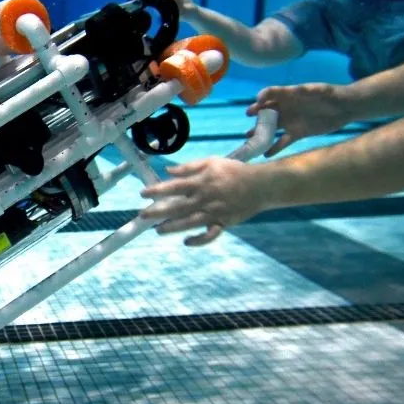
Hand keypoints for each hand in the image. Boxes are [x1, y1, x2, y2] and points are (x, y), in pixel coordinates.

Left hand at [139, 157, 264, 246]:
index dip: (157, 190)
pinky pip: (210, 235)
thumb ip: (189, 167)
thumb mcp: (211, 162)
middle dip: (158, 212)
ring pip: (189, 223)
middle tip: (143, 216)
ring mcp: (214, 213)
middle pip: (177, 207)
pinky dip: (198, 240)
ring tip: (158, 230)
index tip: (143, 194)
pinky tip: (186, 241)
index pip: (174, 187)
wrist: (261, 185)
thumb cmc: (234, 171)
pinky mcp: (223, 223)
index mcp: (201, 182)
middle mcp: (205, 199)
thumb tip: (168, 171)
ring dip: (172, 227)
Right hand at [246, 83, 351, 156]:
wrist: (344, 108)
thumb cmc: (332, 95)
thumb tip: (297, 89)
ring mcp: (290, 122)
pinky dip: (274, 148)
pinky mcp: (297, 133)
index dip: (264, 95)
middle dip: (256, 113)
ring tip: (249, 138)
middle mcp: (286, 108)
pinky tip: (266, 154)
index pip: (272, 93)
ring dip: (259, 133)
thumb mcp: (320, 90)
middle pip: (267, 110)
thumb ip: (308, 90)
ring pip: (271, 127)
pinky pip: (282, 142)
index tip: (258, 101)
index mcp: (290, 94)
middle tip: (249, 116)